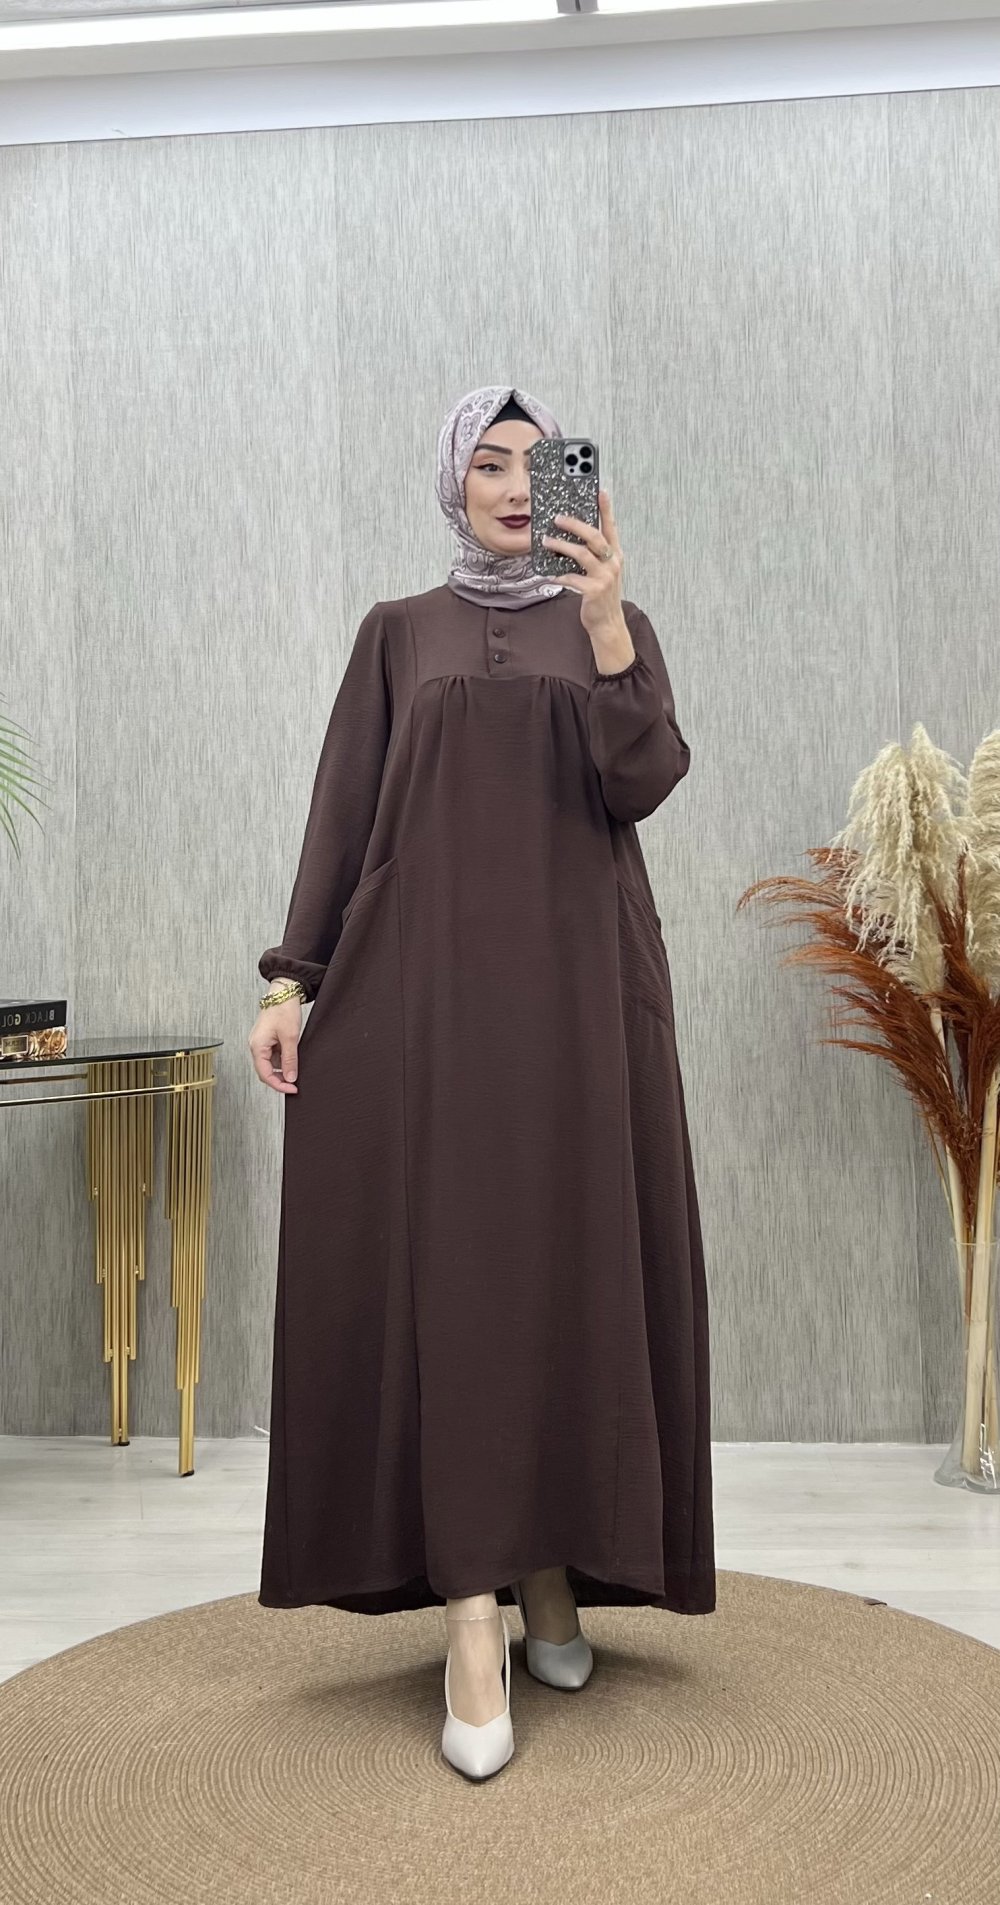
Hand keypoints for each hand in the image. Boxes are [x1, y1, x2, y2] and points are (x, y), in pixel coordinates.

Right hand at [248, 999, 301, 1093]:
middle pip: (265, 1071)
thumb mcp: (290, 1037)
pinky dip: (283, 1060)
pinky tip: (292, 1060)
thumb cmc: (283, 1009)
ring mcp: (261, 1043)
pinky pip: (274, 1056)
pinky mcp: (268, 1039)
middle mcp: (256, 1046)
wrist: (284, 992)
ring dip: (282, 1070)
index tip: (292, 1089)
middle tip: (295, 1084)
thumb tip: (290, 1078)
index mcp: (257, 1046)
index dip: (279, 1085)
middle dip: (280, 1079)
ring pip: (270, 1064)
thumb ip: (289, 1059)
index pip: (264, 1074)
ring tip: (296, 1070)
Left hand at [541, 488, 630, 653]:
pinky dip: (559, 574)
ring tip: (547, 541)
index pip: (611, 527)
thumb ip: (593, 555)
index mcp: (615, 555)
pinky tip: (549, 573)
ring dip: (561, 546)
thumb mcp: (602, 571)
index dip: (606, 509)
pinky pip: (572, 577)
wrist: (607, 623)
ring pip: (581, 554)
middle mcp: (613, 563)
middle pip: (594, 536)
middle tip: (558, 518)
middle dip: (575, 524)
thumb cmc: (601, 595)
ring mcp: (604, 577)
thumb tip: (570, 537)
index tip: (601, 491)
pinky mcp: (593, 591)